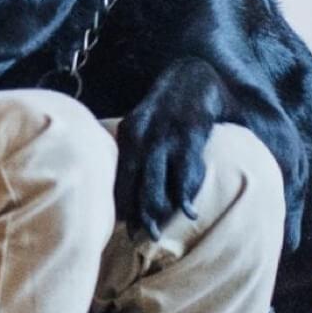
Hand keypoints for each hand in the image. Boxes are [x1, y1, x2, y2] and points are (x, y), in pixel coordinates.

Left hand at [115, 87, 214, 240]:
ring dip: (154, 209)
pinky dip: (186, 193)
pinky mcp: (191, 133)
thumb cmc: (171, 106)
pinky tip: (189, 212)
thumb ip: (139, 150)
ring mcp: (167, 135)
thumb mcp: (146, 124)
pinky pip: (186, 169)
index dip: (118, 203)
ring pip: (155, 180)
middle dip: (132, 213)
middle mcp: (143, 135)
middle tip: (135, 240)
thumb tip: (132, 183)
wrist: (193, 72)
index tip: (119, 227)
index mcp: (129, 134)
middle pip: (132, 183)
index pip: (118, 175)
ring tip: (156, 235)